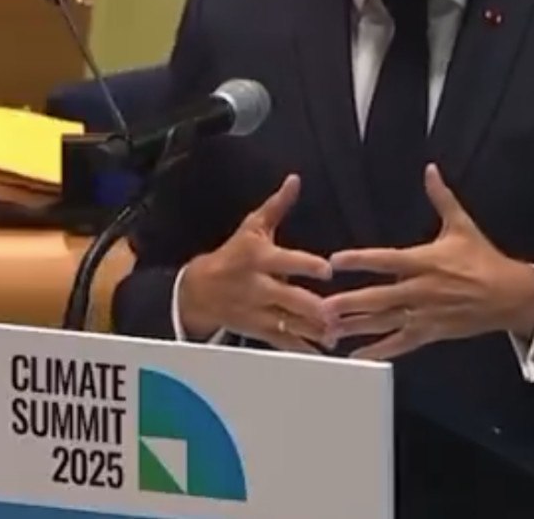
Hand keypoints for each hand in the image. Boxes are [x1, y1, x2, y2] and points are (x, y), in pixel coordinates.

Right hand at [177, 175, 335, 352]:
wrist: (198, 291)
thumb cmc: (233, 254)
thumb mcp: (252, 227)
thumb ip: (277, 206)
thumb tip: (295, 179)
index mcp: (258, 258)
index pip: (284, 260)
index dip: (305, 265)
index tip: (327, 269)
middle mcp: (258, 286)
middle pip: (287, 298)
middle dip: (311, 307)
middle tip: (335, 313)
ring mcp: (258, 311)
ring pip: (287, 323)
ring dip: (312, 330)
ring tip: (335, 335)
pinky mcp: (258, 330)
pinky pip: (282, 342)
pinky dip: (302, 348)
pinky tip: (323, 352)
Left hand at [325, 165, 533, 360]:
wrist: (509, 295)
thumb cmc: (483, 260)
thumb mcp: (462, 226)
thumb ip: (441, 198)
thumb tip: (430, 170)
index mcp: (425, 261)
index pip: (386, 260)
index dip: (360, 260)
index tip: (336, 260)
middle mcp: (421, 289)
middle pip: (379, 297)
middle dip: (350, 302)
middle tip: (322, 307)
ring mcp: (424, 313)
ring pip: (385, 322)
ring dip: (357, 326)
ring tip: (329, 331)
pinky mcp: (430, 332)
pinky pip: (400, 343)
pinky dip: (379, 350)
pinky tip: (357, 355)